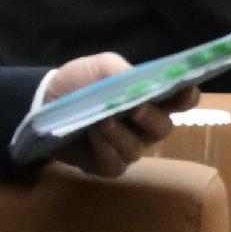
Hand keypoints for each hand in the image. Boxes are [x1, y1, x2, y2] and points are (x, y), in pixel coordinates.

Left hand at [37, 52, 177, 177]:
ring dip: (120, 135)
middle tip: (134, 109)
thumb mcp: (102, 67)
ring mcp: (127, 147)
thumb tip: (144, 83)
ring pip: (137, 149)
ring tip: (100, 121)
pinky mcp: (106, 165)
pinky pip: (116, 165)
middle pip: (164, 128)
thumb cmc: (79, 82)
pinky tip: (92, 137)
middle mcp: (145, 126)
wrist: (43, 103)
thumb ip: (125, 73)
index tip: (184, 91)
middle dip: (150, 119)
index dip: (187, 98)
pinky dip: (105, 151)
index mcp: (151, 99)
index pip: (181, 101)